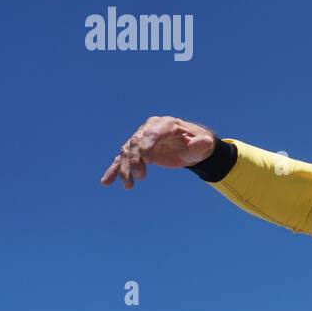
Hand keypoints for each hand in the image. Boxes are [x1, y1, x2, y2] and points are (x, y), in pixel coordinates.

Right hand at [99, 116, 216, 189]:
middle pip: (136, 143)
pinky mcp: (136, 152)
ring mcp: (141, 140)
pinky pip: (121, 160)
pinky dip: (113, 170)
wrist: (190, 147)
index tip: (147, 160)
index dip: (147, 145)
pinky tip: (106, 182)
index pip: (152, 133)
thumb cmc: (197, 145)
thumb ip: (201, 145)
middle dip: (136, 160)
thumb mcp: (203, 145)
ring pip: (126, 152)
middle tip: (141, 176)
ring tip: (129, 185)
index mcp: (165, 124)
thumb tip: (205, 142)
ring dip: (125, 168)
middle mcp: (149, 129)